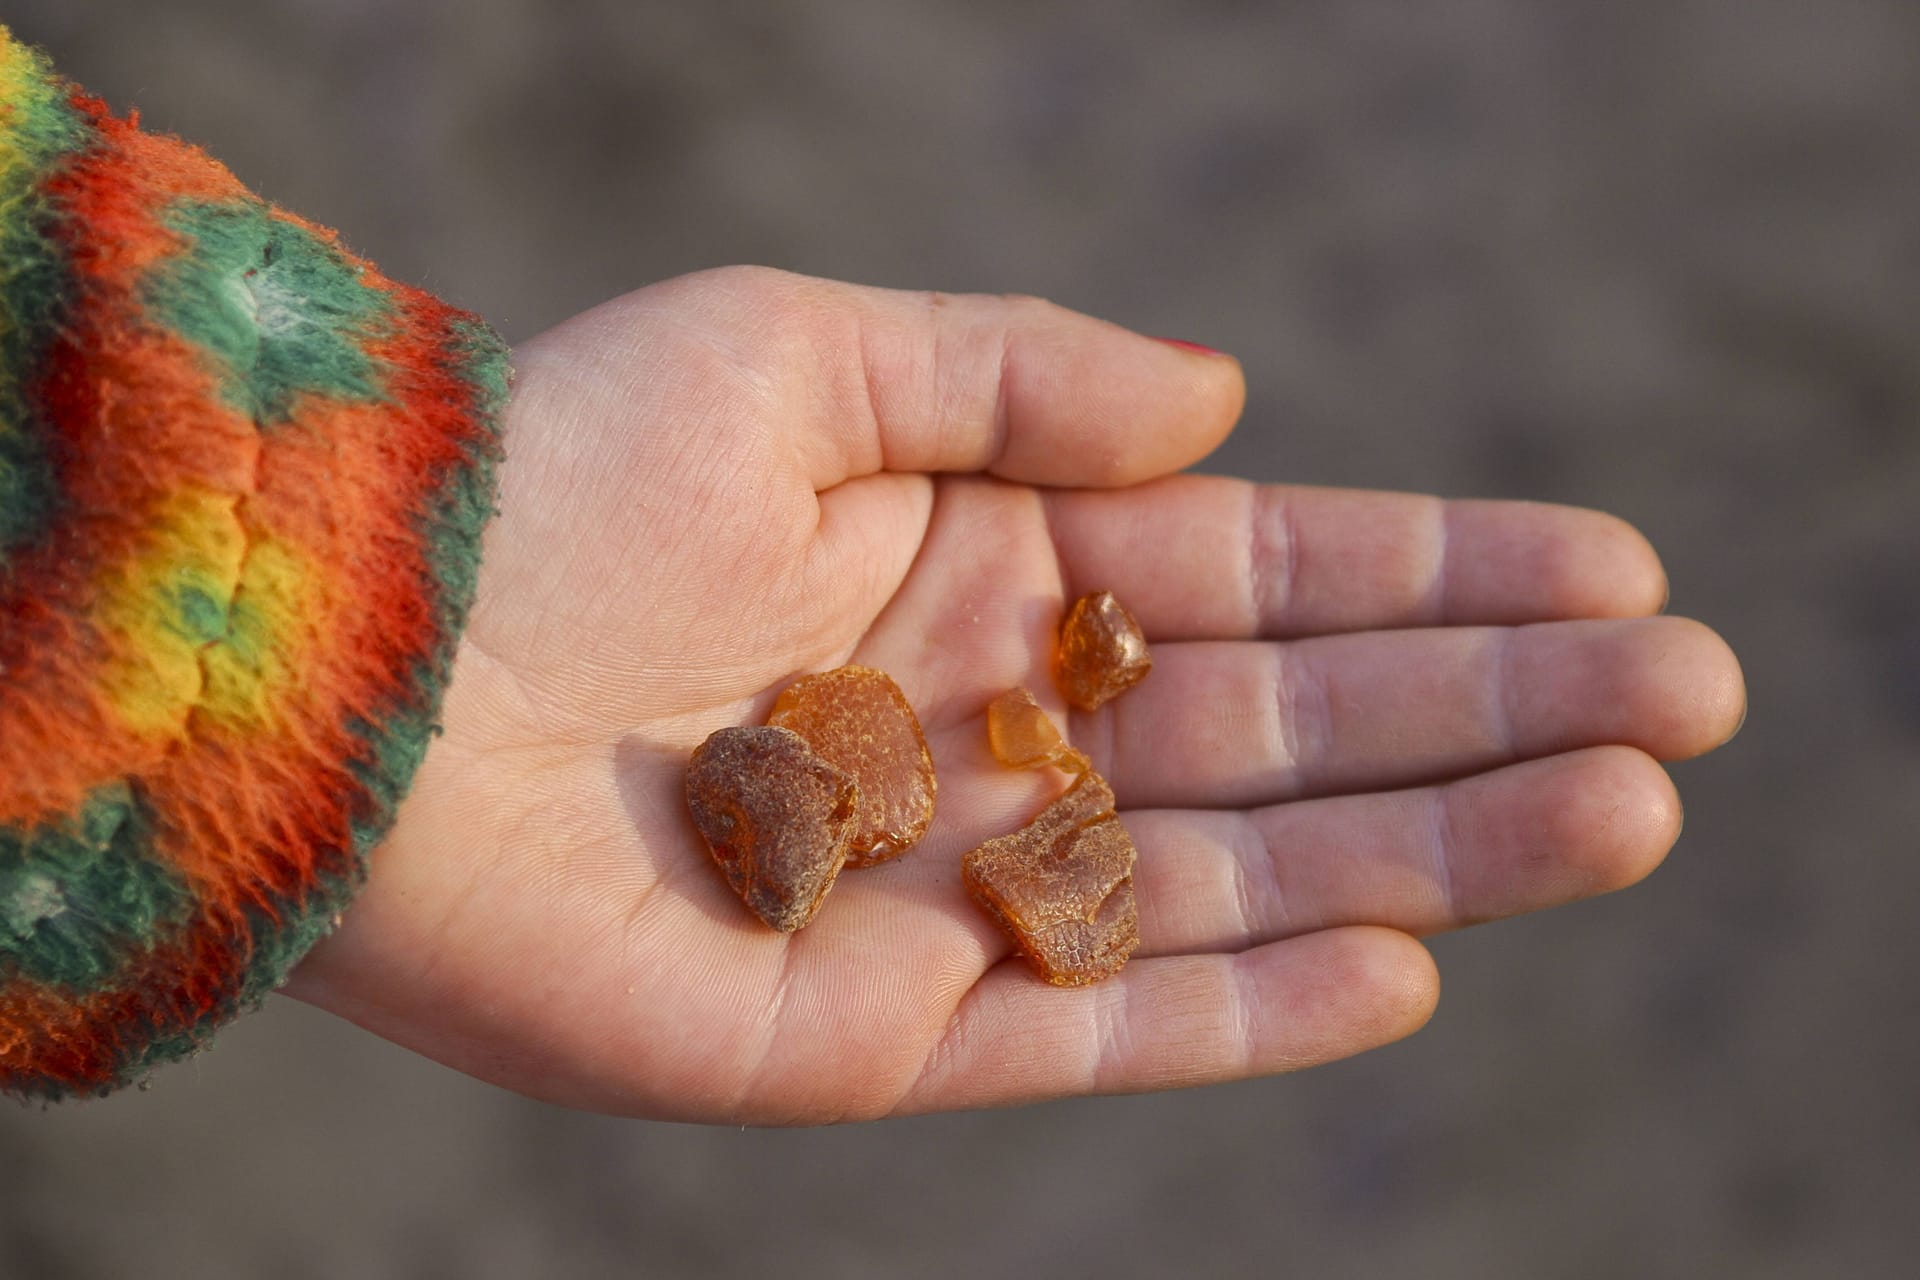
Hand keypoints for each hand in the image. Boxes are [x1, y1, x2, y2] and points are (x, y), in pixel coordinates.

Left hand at [282, 267, 1745, 1121]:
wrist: (362, 669)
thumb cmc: (564, 476)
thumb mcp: (806, 353)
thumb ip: (1020, 380)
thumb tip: (1228, 407)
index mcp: (988, 566)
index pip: (1261, 573)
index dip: (1434, 568)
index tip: (1609, 565)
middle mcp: (999, 724)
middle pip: (1292, 727)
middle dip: (1491, 707)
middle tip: (1692, 695)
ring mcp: (958, 880)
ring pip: (1242, 873)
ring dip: (1438, 847)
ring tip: (1628, 809)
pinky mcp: (889, 1023)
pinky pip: (1107, 1015)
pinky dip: (1260, 1001)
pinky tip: (1413, 958)